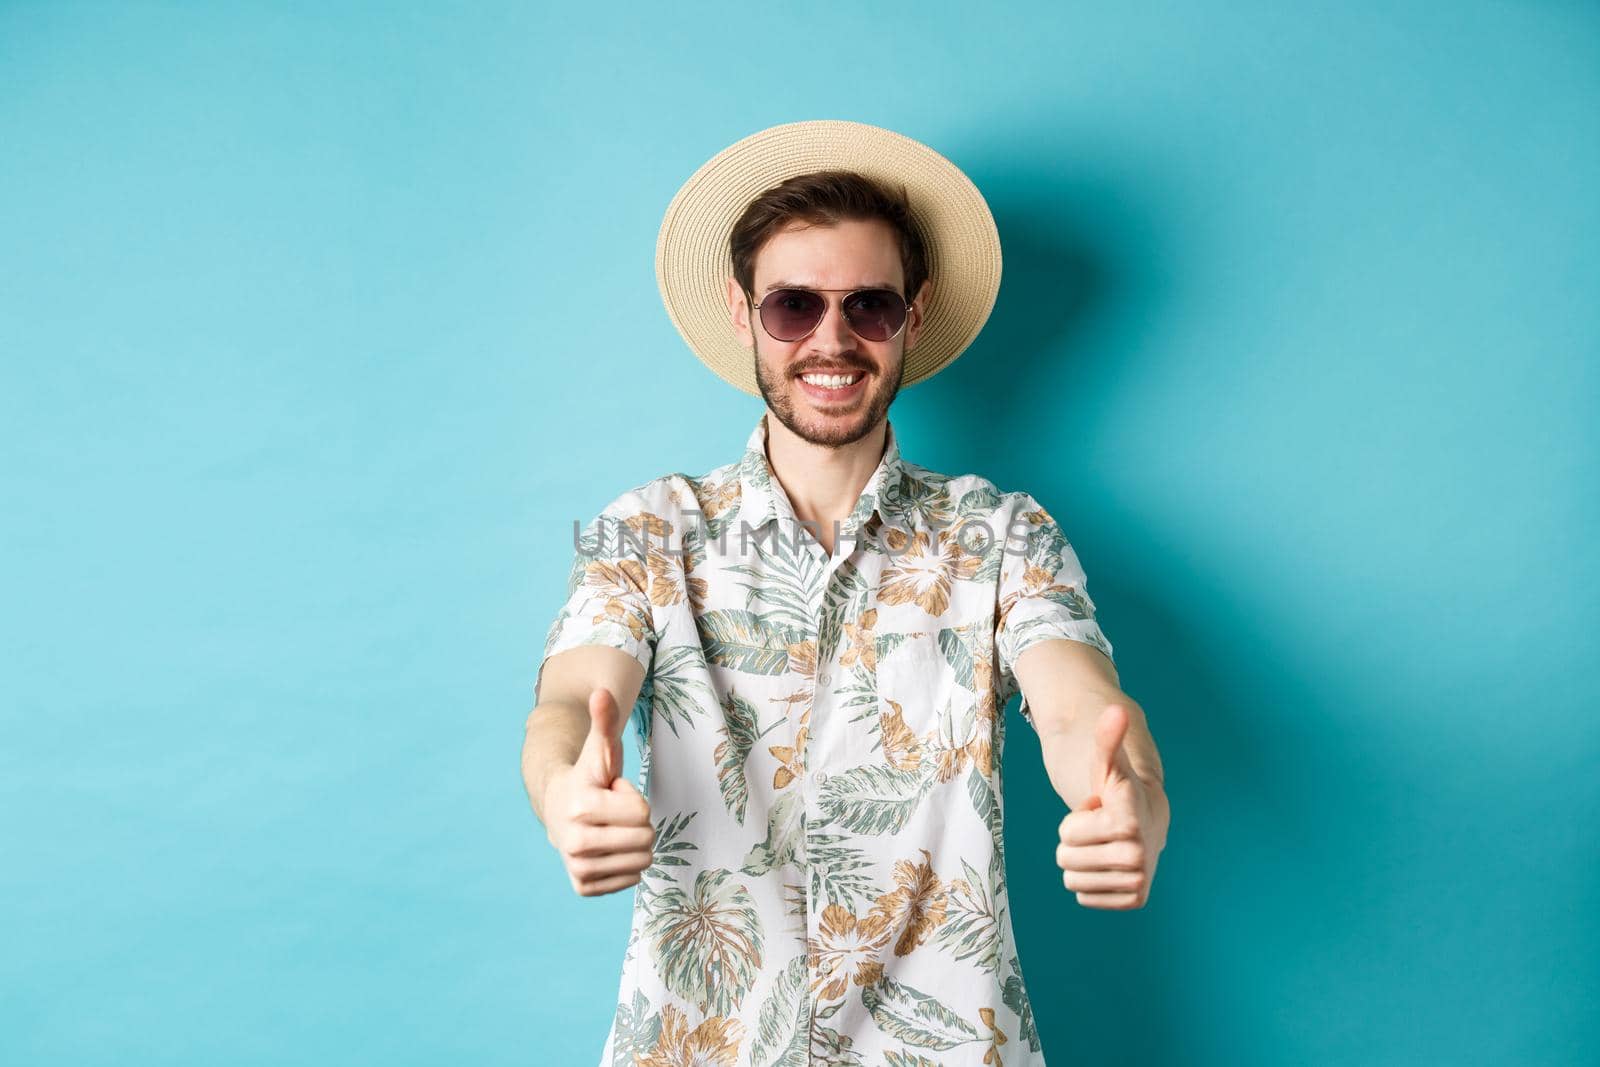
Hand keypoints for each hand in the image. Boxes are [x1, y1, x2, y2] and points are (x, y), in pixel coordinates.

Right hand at [543, 687, 654, 896]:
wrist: (558, 809)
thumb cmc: (589, 777)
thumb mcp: (601, 748)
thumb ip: (604, 720)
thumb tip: (603, 691)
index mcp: (582, 808)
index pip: (643, 814)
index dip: (633, 799)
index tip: (612, 793)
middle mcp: (575, 843)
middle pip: (645, 840)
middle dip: (636, 823)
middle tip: (613, 813)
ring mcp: (578, 868)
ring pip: (642, 862)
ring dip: (634, 844)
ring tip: (611, 828)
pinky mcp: (583, 887)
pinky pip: (631, 880)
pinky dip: (626, 865)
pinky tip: (608, 848)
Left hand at [1055, 704, 1167, 909]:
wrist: (1148, 822)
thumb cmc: (1119, 791)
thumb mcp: (1107, 764)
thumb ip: (1108, 738)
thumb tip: (1115, 710)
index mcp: (1128, 821)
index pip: (1066, 833)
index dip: (1077, 818)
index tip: (1101, 808)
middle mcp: (1138, 855)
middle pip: (1064, 858)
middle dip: (1076, 841)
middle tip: (1100, 829)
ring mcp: (1137, 881)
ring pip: (1072, 879)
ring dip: (1082, 861)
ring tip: (1104, 844)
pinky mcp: (1134, 900)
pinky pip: (1083, 895)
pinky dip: (1090, 881)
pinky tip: (1108, 864)